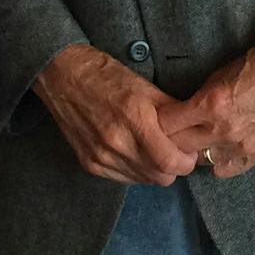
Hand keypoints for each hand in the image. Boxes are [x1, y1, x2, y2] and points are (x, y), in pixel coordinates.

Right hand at [33, 44, 197, 185]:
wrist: (61, 74)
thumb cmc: (105, 74)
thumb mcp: (144, 85)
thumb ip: (171, 111)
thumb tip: (193, 131)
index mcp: (134, 117)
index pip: (171, 162)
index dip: (186, 162)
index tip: (188, 153)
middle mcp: (116, 141)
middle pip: (160, 177)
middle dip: (172, 168)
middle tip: (172, 152)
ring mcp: (100, 155)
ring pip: (142, 180)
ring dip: (152, 170)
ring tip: (150, 149)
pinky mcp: (88, 163)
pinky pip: (122, 178)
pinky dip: (132, 170)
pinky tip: (130, 151)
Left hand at [157, 46, 254, 178]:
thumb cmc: (254, 67)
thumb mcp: (217, 75)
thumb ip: (198, 99)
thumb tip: (178, 113)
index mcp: (210, 105)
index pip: (167, 125)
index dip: (158, 122)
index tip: (154, 120)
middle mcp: (222, 130)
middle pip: (180, 146)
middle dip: (169, 140)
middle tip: (165, 135)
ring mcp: (240, 146)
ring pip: (200, 161)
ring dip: (192, 152)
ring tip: (188, 143)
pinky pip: (224, 169)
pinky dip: (215, 162)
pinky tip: (212, 151)